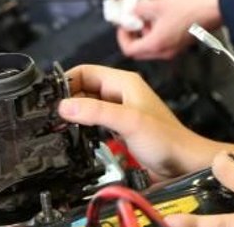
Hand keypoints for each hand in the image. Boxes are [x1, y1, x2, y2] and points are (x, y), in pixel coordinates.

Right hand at [58, 64, 233, 179]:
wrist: (184, 163)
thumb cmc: (167, 139)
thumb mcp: (129, 122)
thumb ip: (97, 112)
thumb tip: (65, 105)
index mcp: (124, 82)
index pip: (85, 71)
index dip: (65, 81)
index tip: (48, 97)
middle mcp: (121, 93)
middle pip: (83, 88)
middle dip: (66, 99)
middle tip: (50, 114)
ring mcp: (120, 110)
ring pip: (87, 105)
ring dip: (73, 113)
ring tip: (58, 125)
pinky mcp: (119, 128)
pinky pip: (93, 121)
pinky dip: (81, 126)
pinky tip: (75, 136)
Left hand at [116, 0, 221, 59]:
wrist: (212, 11)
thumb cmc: (187, 8)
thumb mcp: (157, 5)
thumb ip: (138, 9)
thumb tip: (129, 12)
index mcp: (156, 44)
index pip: (129, 49)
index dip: (122, 37)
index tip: (124, 24)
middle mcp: (163, 52)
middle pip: (138, 52)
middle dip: (132, 37)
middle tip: (132, 23)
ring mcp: (173, 51)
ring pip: (150, 49)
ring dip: (144, 36)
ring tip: (147, 18)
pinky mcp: (180, 46)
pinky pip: (161, 46)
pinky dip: (155, 36)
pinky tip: (160, 20)